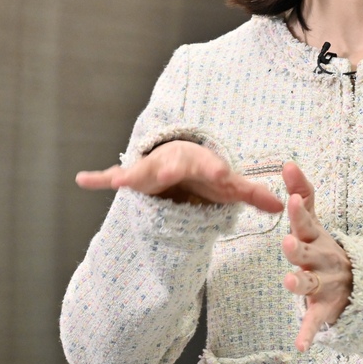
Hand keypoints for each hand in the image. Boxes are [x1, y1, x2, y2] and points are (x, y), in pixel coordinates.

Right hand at [75, 140, 284, 213]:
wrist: (176, 158)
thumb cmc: (203, 175)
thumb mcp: (227, 185)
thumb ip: (250, 193)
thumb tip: (281, 205)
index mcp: (198, 162)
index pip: (210, 166)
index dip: (216, 170)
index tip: (223, 175)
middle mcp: (172, 162)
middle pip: (173, 165)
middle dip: (171, 169)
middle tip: (167, 172)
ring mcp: (149, 169)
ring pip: (140, 171)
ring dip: (130, 175)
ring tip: (119, 180)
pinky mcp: (131, 178)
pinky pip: (112, 176)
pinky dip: (98, 178)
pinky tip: (82, 179)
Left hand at [280, 162, 352, 351]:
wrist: (356, 284)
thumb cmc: (323, 247)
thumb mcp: (313, 221)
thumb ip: (301, 192)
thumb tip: (288, 162)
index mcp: (316, 238)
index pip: (306, 221)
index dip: (298, 211)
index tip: (290, 198)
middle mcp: (322, 260)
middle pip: (308, 253)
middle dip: (298, 248)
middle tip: (286, 243)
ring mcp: (325, 284)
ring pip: (310, 284)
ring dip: (300, 284)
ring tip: (289, 282)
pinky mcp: (324, 309)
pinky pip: (315, 322)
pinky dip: (308, 334)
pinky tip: (300, 347)